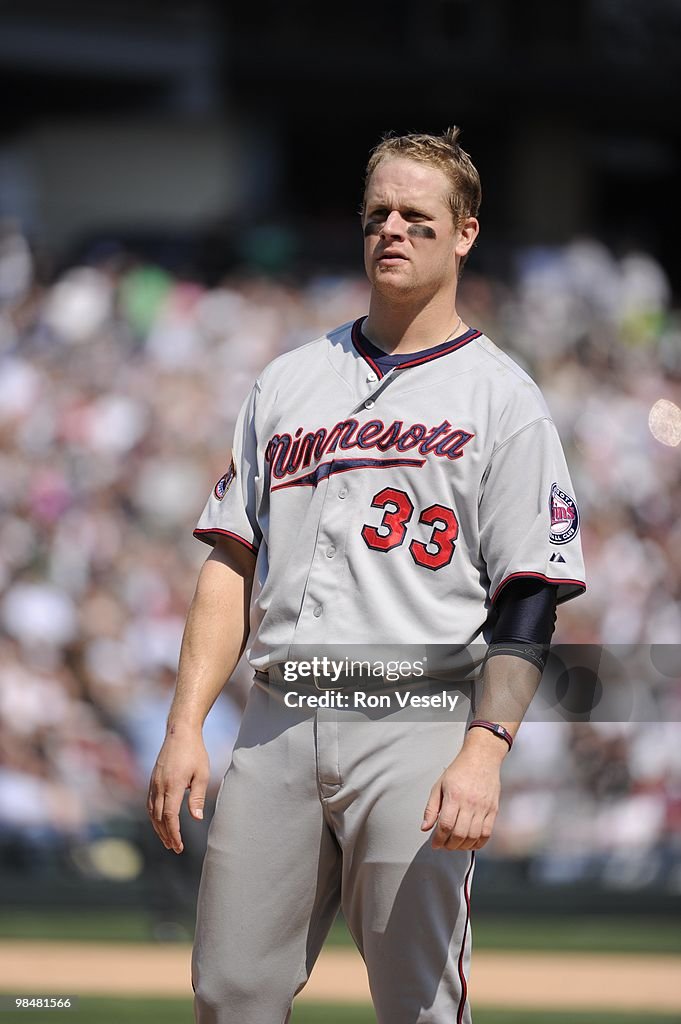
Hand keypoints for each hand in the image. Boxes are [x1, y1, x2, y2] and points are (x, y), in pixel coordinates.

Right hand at [147, 726, 209, 853]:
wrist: (180, 733)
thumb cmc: (195, 752)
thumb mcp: (202, 774)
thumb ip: (198, 797)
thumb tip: (196, 818)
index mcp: (173, 785)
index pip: (170, 817)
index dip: (174, 834)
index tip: (179, 846)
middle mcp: (159, 786)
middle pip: (159, 818)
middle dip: (166, 835)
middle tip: (175, 848)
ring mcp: (153, 783)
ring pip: (152, 812)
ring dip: (158, 828)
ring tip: (167, 840)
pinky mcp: (152, 780)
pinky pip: (150, 803)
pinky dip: (154, 816)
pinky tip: (160, 822)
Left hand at [421, 737, 502, 850]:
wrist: (481, 758)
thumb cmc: (459, 771)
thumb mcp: (439, 786)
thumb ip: (431, 808)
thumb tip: (425, 828)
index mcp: (454, 796)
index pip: (445, 825)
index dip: (439, 839)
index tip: (435, 844)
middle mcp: (470, 803)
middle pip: (460, 833)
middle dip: (450, 845)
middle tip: (444, 845)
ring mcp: (483, 807)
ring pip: (473, 836)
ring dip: (463, 846)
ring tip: (456, 845)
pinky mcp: (493, 810)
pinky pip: (487, 833)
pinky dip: (478, 843)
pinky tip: (471, 843)